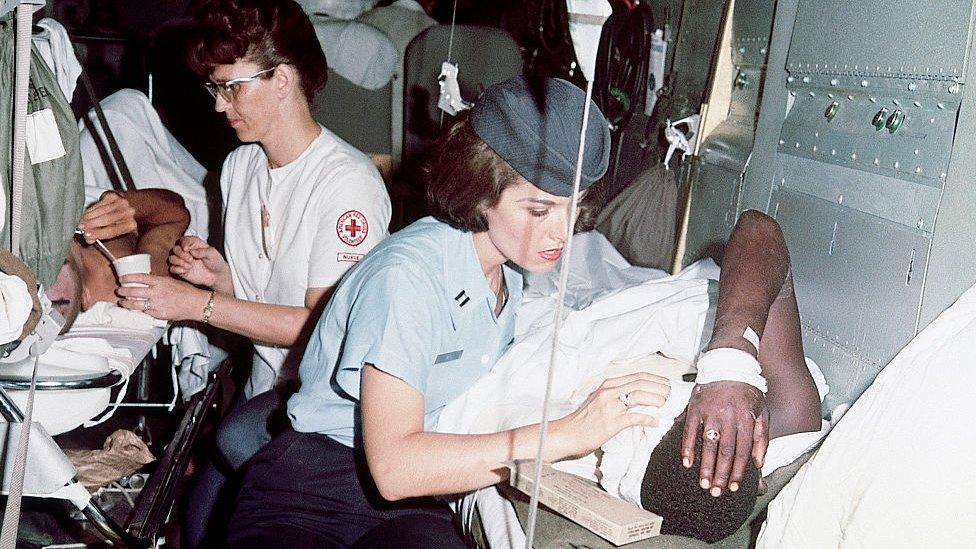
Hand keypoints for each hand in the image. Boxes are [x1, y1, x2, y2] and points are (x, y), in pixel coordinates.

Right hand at [77, 191, 135, 241]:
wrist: (124, 205)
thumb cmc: (117, 221)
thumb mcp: (111, 230)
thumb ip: (100, 235)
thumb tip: (88, 239)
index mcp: (130, 224)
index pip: (113, 231)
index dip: (98, 233)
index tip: (87, 235)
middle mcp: (128, 212)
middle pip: (107, 219)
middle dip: (91, 224)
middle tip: (81, 228)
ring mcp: (122, 202)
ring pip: (102, 210)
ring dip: (89, 217)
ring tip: (81, 222)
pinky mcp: (113, 195)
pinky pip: (99, 204)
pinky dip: (90, 210)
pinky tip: (85, 214)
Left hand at [116, 273, 208, 321]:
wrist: (196, 304)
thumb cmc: (187, 292)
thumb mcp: (172, 281)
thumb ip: (159, 282)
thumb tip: (147, 283)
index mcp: (160, 282)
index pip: (140, 278)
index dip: (128, 278)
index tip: (122, 279)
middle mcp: (157, 292)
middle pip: (134, 291)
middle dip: (123, 291)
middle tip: (119, 291)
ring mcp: (157, 304)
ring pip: (135, 304)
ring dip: (126, 303)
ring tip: (122, 302)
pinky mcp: (159, 314)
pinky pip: (145, 312)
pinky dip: (139, 311)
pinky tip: (135, 310)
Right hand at [168, 236, 228, 288]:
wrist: (217, 275)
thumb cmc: (215, 262)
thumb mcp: (212, 254)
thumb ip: (203, 251)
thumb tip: (192, 251)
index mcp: (193, 244)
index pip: (183, 240)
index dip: (183, 244)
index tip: (187, 249)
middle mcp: (186, 252)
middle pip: (175, 249)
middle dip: (181, 254)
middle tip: (191, 259)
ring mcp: (182, 261)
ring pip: (171, 258)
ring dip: (179, 262)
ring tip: (190, 266)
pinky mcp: (181, 270)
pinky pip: (172, 269)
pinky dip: (177, 269)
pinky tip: (186, 271)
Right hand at [554, 372, 668, 460]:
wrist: (566, 434)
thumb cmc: (583, 420)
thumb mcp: (599, 401)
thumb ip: (617, 396)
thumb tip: (638, 399)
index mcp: (608, 385)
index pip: (638, 376)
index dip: (656, 379)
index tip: (667, 384)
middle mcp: (609, 391)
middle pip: (642, 383)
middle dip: (661, 388)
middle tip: (673, 394)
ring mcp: (610, 406)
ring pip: (640, 396)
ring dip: (658, 400)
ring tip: (668, 405)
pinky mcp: (611, 422)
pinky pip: (634, 418)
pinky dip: (647, 419)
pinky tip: (655, 422)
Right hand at [680, 381, 768, 496]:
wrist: (729, 364)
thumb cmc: (747, 392)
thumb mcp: (762, 412)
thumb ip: (762, 438)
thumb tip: (759, 464)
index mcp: (747, 418)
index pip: (743, 451)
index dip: (738, 471)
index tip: (733, 487)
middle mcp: (729, 416)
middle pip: (725, 451)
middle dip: (720, 474)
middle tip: (715, 492)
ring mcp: (710, 411)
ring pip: (708, 443)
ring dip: (705, 465)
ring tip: (703, 483)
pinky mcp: (695, 407)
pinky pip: (689, 430)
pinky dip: (687, 447)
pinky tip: (687, 463)